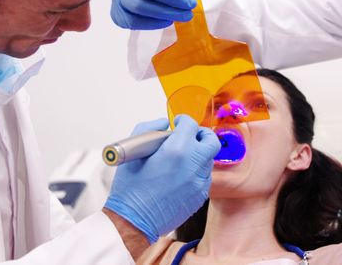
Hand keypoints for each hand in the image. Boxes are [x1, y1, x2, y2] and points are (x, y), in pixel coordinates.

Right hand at [104, 115, 220, 242]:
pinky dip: (196, 171)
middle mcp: (192, 165)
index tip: (178, 123)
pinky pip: (204, 177)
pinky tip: (180, 175)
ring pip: (208, 159)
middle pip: (211, 141)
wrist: (134, 221)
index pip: (191, 125)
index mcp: (176, 150)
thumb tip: (164, 124)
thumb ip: (148, 129)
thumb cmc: (130, 189)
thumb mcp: (132, 152)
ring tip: (181, 157)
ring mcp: (199, 182)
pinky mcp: (200, 196)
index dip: (183, 120)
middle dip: (201, 134)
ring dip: (198, 153)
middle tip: (190, 135)